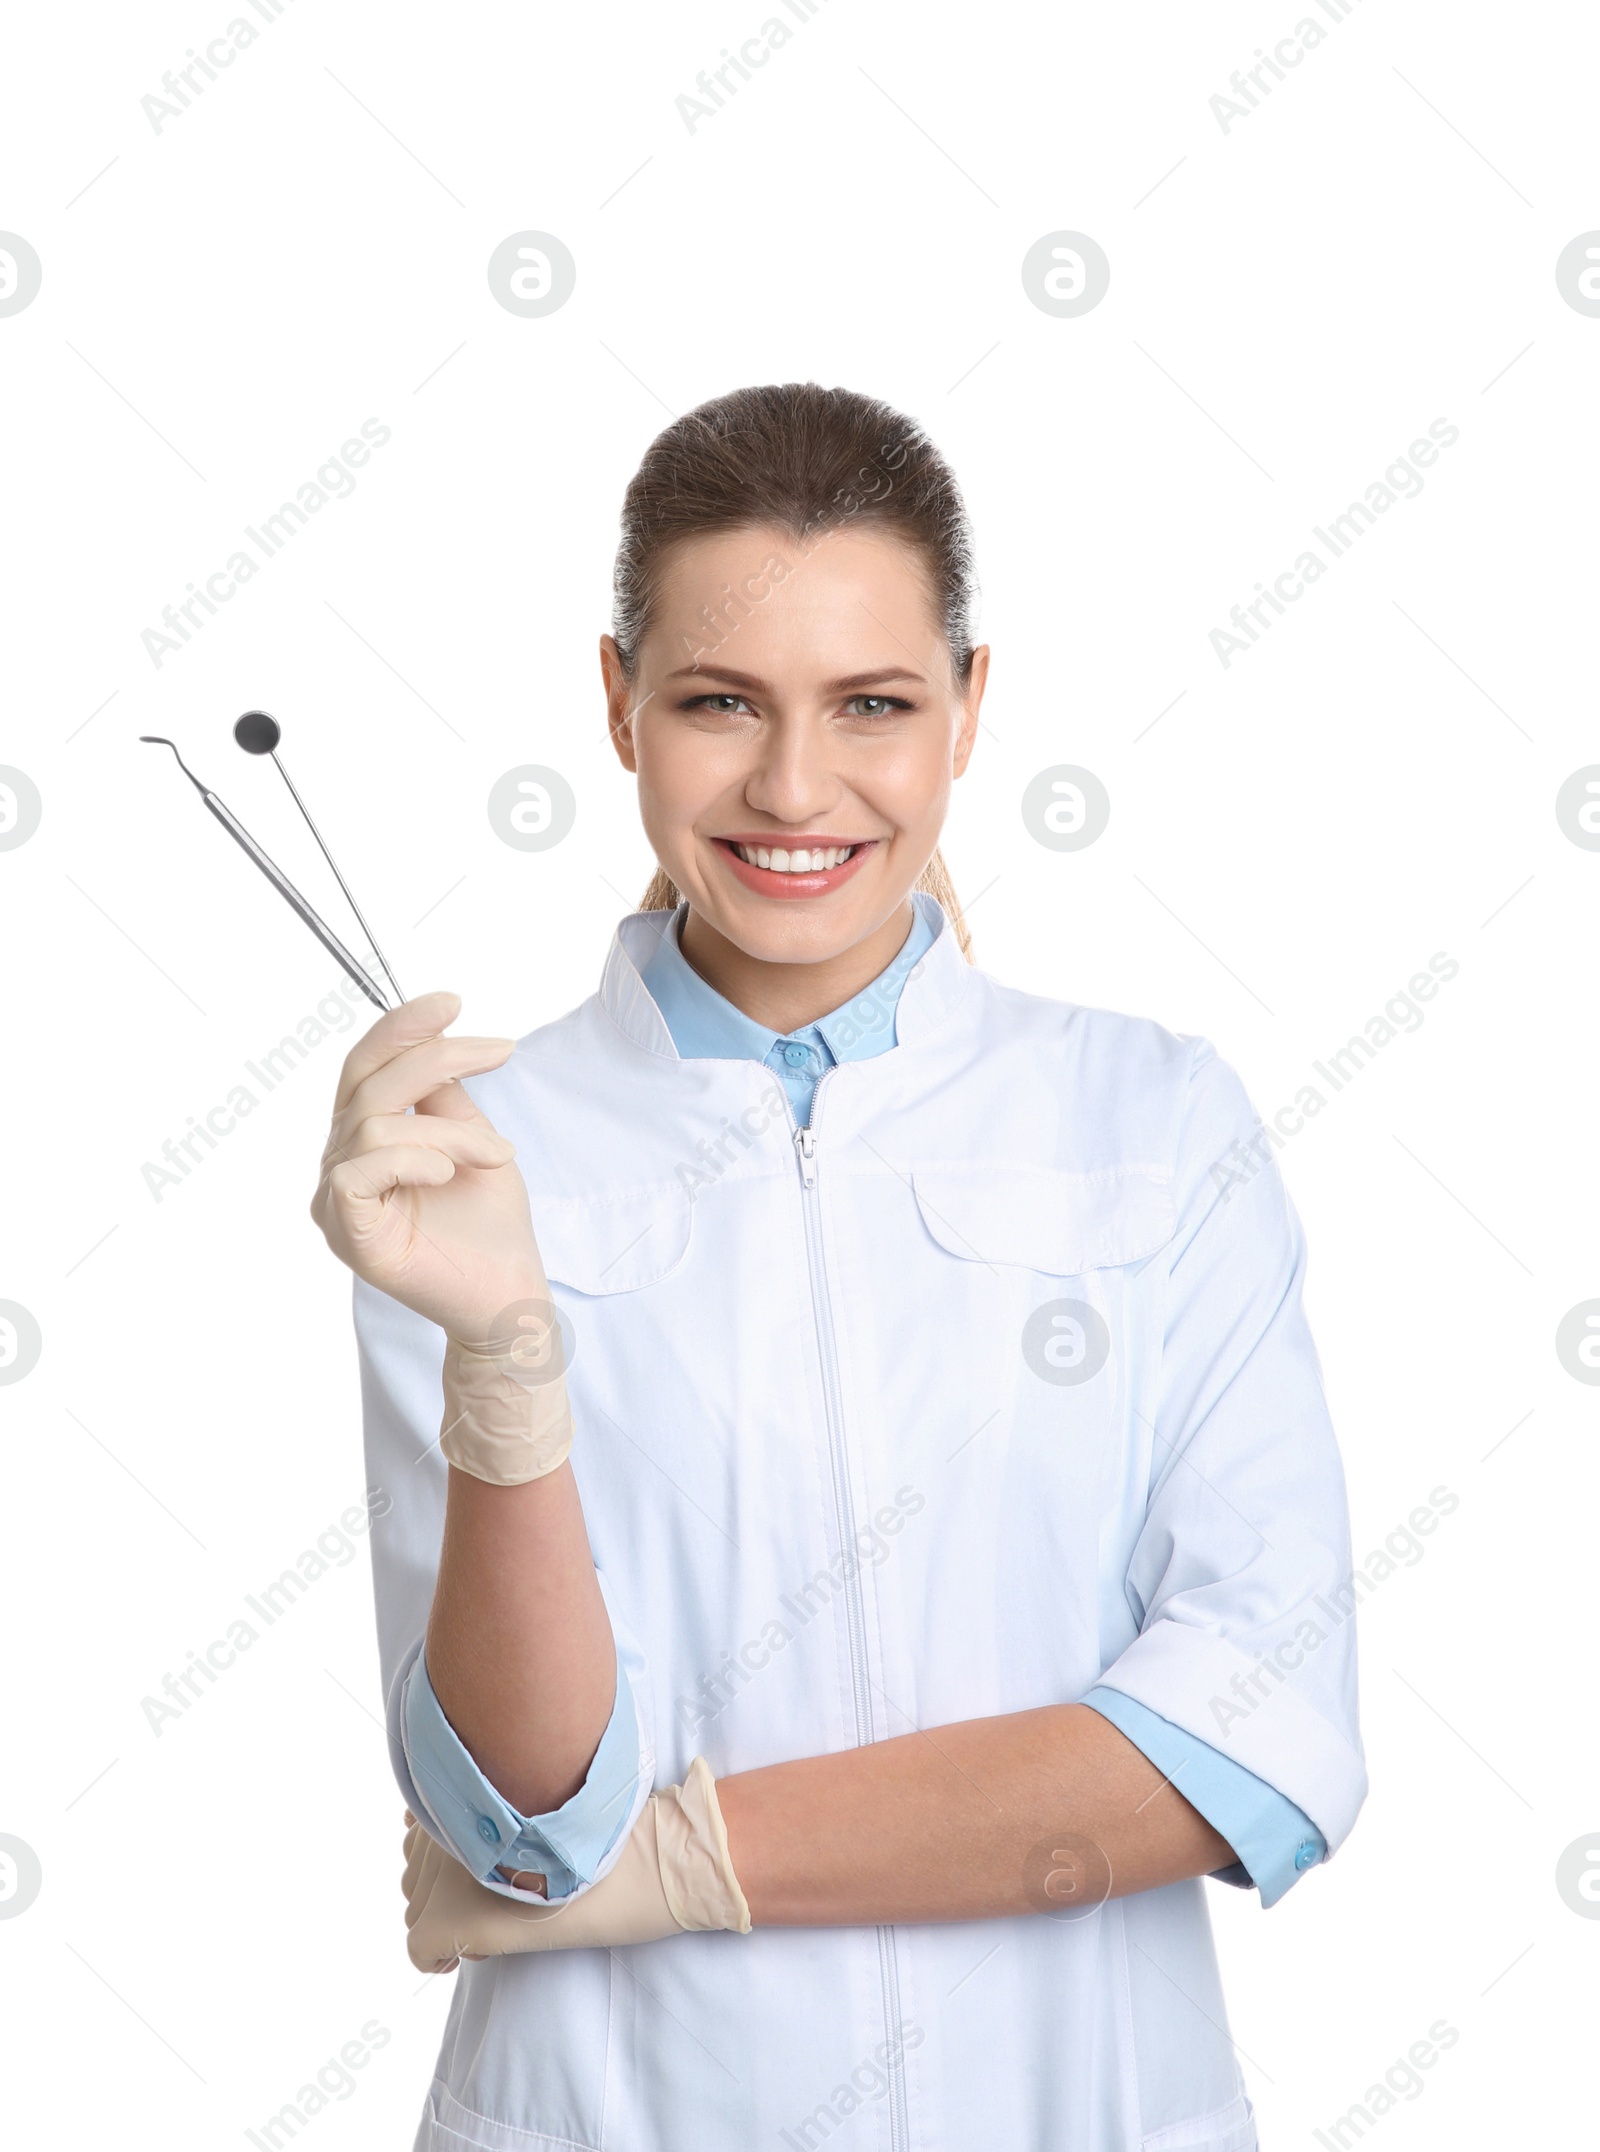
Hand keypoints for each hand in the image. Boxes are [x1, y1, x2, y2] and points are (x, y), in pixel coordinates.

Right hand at [311, 992, 543, 1342]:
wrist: (508, 1294)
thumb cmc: (491, 1224)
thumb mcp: (472, 1138)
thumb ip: (441, 1096)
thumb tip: (433, 1042)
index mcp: (366, 1137)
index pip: (366, 1066)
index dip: (401, 1028)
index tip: (452, 1002)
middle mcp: (342, 1163)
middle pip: (367, 1082)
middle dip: (436, 1056)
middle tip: (499, 1051)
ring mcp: (337, 1201)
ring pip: (376, 1125)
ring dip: (449, 1131)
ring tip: (497, 1155)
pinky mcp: (346, 1233)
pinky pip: (359, 1171)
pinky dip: (411, 1159)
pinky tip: (447, 1174)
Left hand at [400, 1810, 677, 1972]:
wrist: (633, 1863)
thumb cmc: (599, 1834)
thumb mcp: (541, 1801)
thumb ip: (490, 1806)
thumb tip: (432, 1825)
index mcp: (465, 1793)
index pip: (419, 1832)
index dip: (454, 1863)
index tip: (495, 1866)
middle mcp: (444, 1827)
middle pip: (416, 1877)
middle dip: (448, 1895)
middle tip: (505, 1893)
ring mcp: (443, 1873)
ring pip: (416, 1912)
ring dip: (451, 1921)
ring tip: (504, 1913)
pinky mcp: (449, 1921)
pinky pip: (420, 1950)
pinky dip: (442, 1957)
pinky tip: (483, 1946)